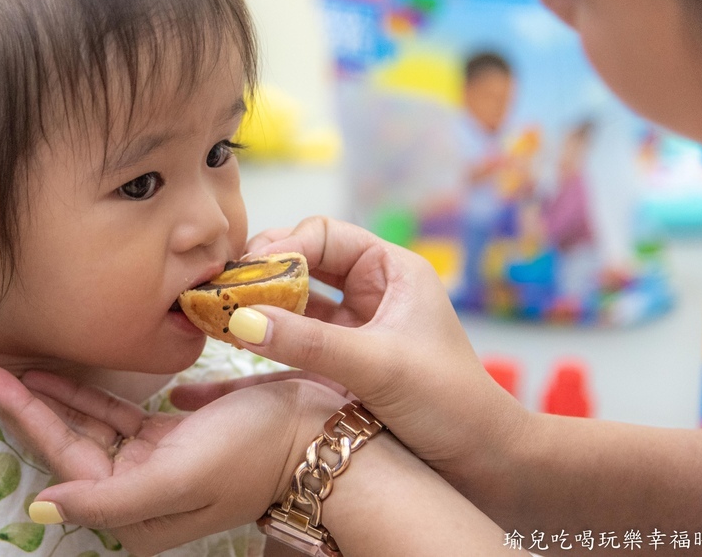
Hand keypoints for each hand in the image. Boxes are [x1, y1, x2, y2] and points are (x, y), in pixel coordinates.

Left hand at [0, 363, 345, 556]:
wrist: (315, 437)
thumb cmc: (252, 454)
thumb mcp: (178, 480)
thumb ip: (108, 501)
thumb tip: (41, 510)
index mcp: (132, 511)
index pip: (61, 457)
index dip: (21, 416)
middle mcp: (134, 491)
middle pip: (67, 438)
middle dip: (26, 403)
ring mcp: (151, 461)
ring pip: (88, 422)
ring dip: (53, 393)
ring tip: (12, 365)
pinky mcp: (170, 436)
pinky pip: (117, 412)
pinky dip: (89, 392)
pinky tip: (62, 372)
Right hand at [235, 217, 528, 487]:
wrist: (484, 465)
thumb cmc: (452, 404)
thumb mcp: (377, 366)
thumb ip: (308, 342)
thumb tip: (241, 320)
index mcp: (391, 270)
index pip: (322, 236)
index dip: (280, 248)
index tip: (242, 272)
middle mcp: (371, 291)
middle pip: (302, 264)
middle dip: (262, 274)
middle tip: (220, 291)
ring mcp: (354, 327)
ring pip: (294, 302)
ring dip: (260, 306)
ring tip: (216, 314)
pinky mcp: (341, 363)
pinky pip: (295, 340)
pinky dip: (266, 340)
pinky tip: (232, 344)